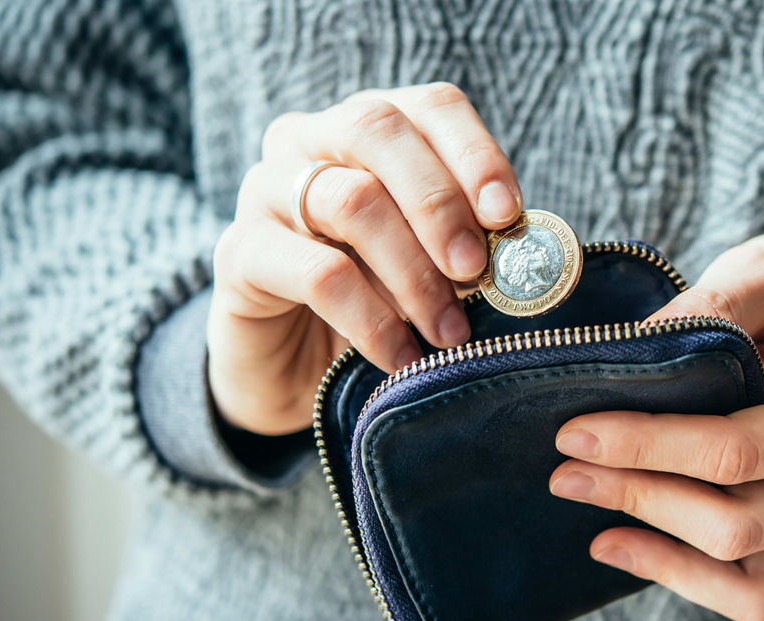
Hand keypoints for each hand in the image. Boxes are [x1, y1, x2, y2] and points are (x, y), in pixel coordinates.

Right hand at [208, 83, 520, 434]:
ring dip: (414, 273)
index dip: (475, 153)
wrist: (292, 371)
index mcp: (371, 129)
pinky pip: (316, 273)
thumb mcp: (430, 266)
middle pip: (380, 130)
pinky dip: (371, 319)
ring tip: (449, 331)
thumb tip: (525, 250)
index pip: (431, 106)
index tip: (508, 214)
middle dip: (440, 204)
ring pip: (351, 200)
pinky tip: (401, 357)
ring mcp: (265, 189)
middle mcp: (310, 140)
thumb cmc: (376, 304)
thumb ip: (469, 244)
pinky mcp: (238, 253)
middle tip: (475, 270)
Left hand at [549, 214, 763, 620]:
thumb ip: (712, 306)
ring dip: (658, 548)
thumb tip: (628, 353)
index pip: (740, 451)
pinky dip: (684, 574)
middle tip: (566, 468)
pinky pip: (752, 588)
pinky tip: (620, 541)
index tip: (577, 432)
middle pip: (737, 524)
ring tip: (589, 508)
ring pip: (747, 579)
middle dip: (641, 497)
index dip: (649, 448)